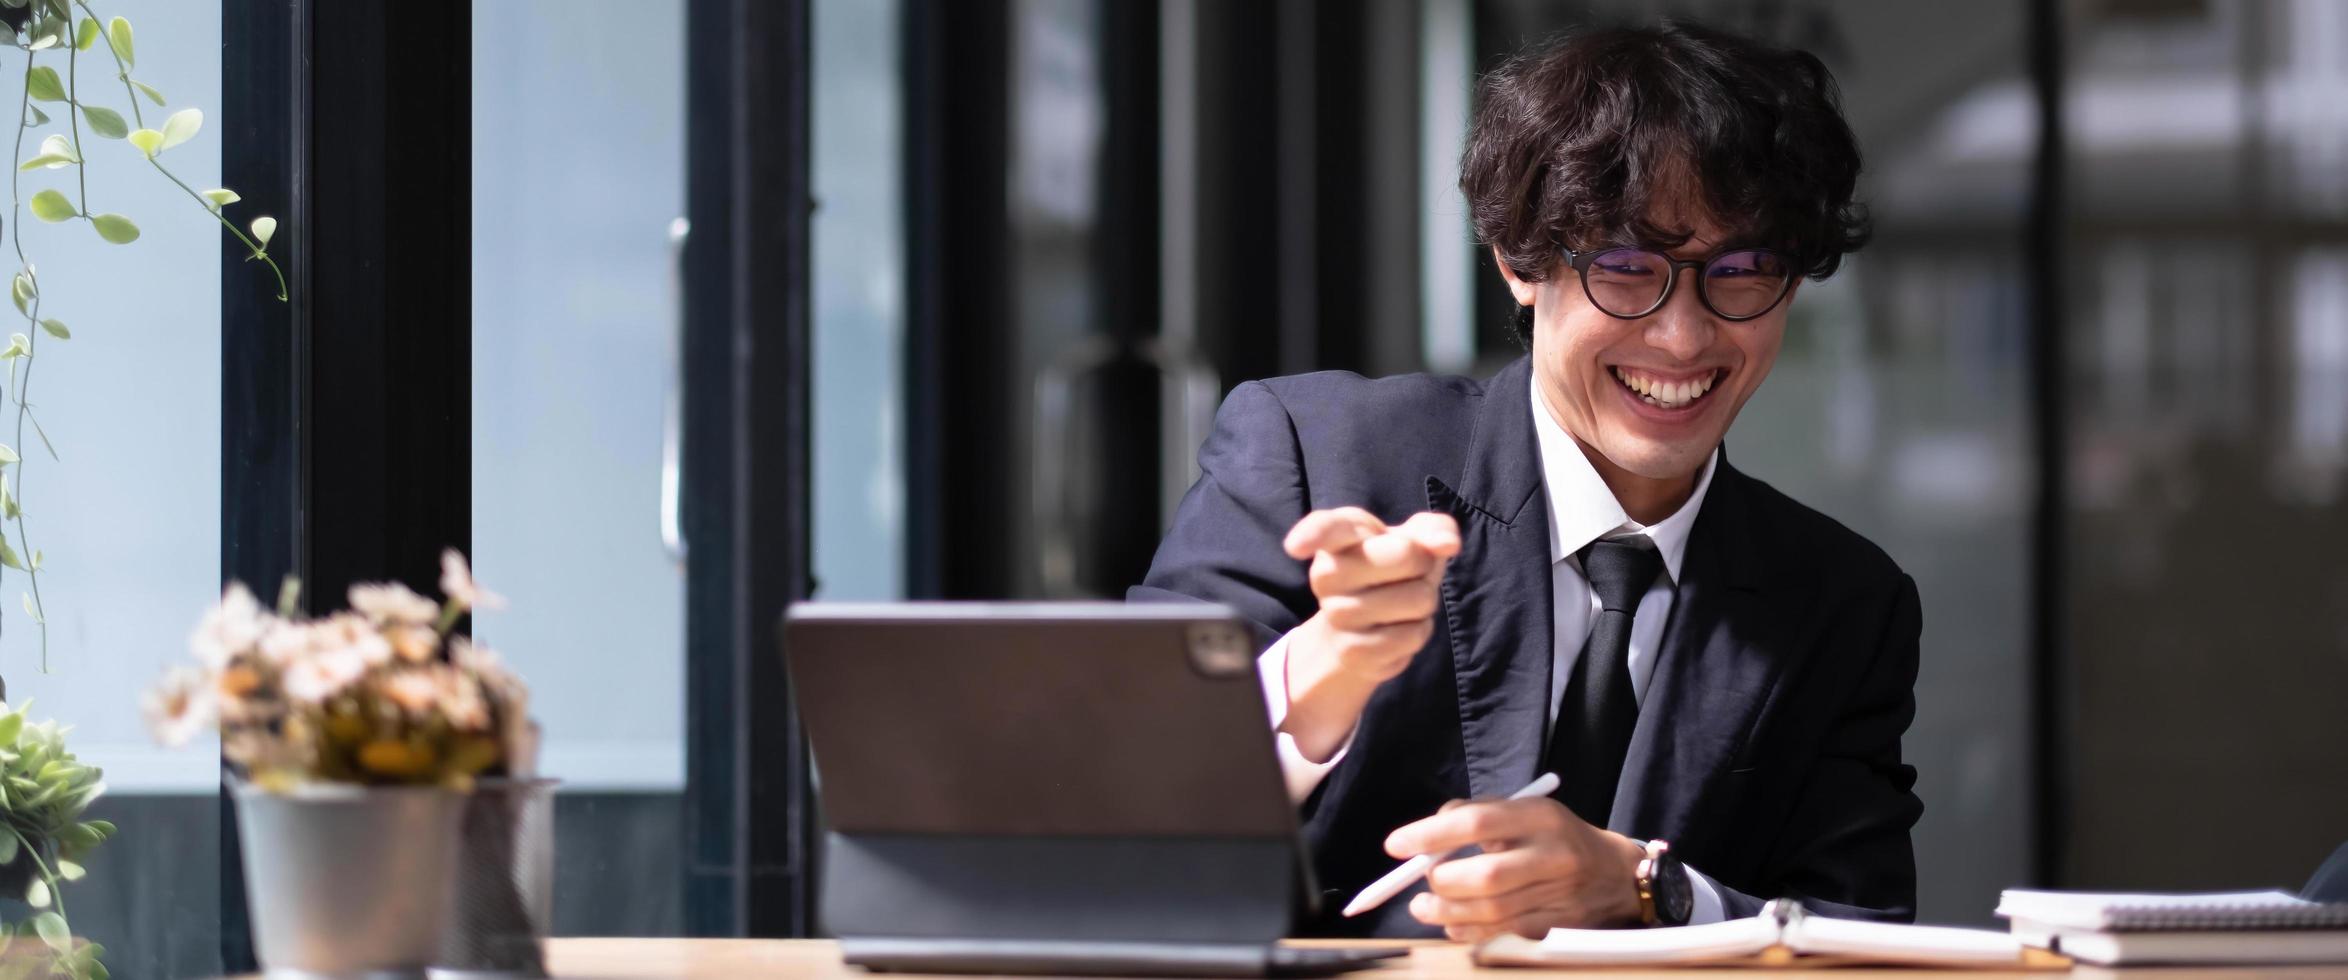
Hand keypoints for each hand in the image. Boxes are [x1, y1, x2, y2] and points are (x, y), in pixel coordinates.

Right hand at [1276, 508, 1459, 760]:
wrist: (1361, 626)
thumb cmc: (1389, 568)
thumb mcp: (1411, 539)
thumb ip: (1434, 530)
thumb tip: (1448, 544)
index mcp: (1339, 536)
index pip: (1324, 529)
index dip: (1311, 535)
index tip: (1296, 546)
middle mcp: (1327, 574)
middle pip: (1405, 554)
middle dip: (1424, 563)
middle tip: (1406, 571)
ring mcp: (1336, 615)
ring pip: (1417, 599)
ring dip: (1424, 601)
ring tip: (1400, 601)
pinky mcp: (1352, 652)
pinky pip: (1413, 636)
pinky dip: (1418, 631)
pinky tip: (1397, 628)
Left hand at [1384, 795, 1647, 940]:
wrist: (1616, 875)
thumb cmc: (1557, 837)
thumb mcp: (1527, 810)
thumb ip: (1478, 814)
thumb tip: (1427, 834)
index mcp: (1541, 817)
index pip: (1477, 823)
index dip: (1430, 835)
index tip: (1395, 845)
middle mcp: (1552, 856)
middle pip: (1486, 876)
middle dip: (1442, 881)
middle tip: (1421, 880)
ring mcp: (1556, 895)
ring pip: (1491, 912)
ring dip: (1446, 912)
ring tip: (1422, 907)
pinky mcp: (1554, 926)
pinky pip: (1501, 933)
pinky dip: (1467, 931)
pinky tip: (1451, 923)